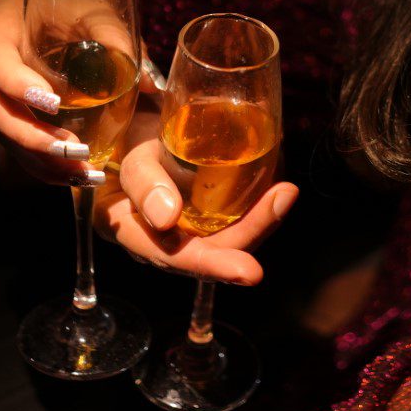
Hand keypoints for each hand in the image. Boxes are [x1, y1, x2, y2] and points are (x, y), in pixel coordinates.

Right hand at [0, 0, 160, 186]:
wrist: (54, 3)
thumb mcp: (94, 6)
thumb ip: (116, 38)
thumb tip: (149, 83)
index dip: (18, 84)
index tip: (53, 103)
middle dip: (33, 136)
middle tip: (73, 149)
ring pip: (4, 134)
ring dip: (41, 158)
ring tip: (81, 173)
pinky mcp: (7, 112)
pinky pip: (16, 143)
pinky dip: (44, 162)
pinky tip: (75, 175)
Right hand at [95, 107, 297, 285]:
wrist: (127, 138)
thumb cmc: (126, 148)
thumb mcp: (128, 158)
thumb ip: (143, 183)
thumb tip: (167, 217)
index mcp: (132, 233)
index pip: (172, 256)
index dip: (212, 265)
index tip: (250, 272)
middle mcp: (160, 244)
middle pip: (211, 250)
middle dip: (252, 230)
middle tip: (283, 197)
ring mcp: (184, 234)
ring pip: (227, 237)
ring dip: (261, 218)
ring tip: (285, 191)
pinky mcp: (205, 219)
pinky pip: (233, 220)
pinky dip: (257, 207)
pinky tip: (277, 188)